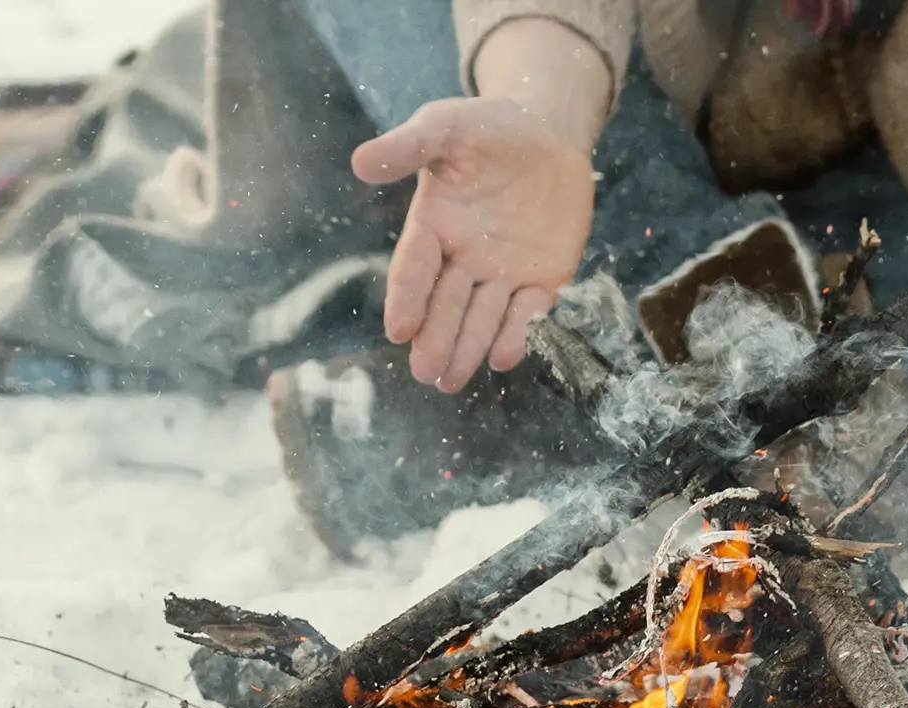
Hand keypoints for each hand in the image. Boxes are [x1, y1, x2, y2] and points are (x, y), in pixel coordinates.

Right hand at [353, 96, 594, 390]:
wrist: (547, 135)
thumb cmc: (488, 129)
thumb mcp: (446, 127)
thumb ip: (408, 147)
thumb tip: (360, 162)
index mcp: (434, 226)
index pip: (415, 267)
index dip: (407, 297)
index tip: (398, 329)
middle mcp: (464, 258)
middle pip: (446, 305)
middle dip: (436, 339)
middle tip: (426, 372)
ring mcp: (503, 273)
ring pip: (482, 318)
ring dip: (468, 348)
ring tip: (451, 380)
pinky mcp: (542, 279)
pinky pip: (529, 312)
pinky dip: (518, 333)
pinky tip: (504, 356)